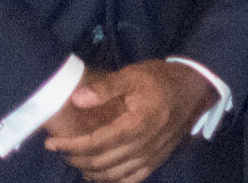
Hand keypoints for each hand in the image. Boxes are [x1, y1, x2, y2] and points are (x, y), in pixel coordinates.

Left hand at [42, 60, 217, 182]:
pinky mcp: (158, 159)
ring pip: (114, 175)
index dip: (70, 146)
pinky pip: (132, 179)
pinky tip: (101, 174)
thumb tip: (77, 100)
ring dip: (90, 172)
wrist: (195, 87)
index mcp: (138, 123)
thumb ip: (104, 87)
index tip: (51, 143)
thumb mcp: (133, 75)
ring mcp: (153, 155)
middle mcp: (145, 144)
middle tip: (61, 149)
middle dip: (75, 158)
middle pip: (101, 162)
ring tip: (76, 160)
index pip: (95, 143)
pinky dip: (113, 181)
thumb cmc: (161, 79)